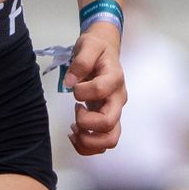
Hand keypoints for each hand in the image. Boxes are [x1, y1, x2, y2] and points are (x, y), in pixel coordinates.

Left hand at [64, 22, 125, 155]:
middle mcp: (118, 99)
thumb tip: (70, 82)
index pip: (101, 90)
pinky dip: (87, 145)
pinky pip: (103, 143)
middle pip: (110, 124)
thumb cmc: (97, 48)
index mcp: (114, 78)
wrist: (106, 51)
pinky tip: (75, 133)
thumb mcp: (88, 45)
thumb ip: (81, 61)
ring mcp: (115, 111)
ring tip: (74, 130)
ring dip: (88, 141)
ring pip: (110, 139)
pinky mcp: (108, 119)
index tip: (74, 86)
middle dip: (86, 124)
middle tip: (75, 112)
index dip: (82, 91)